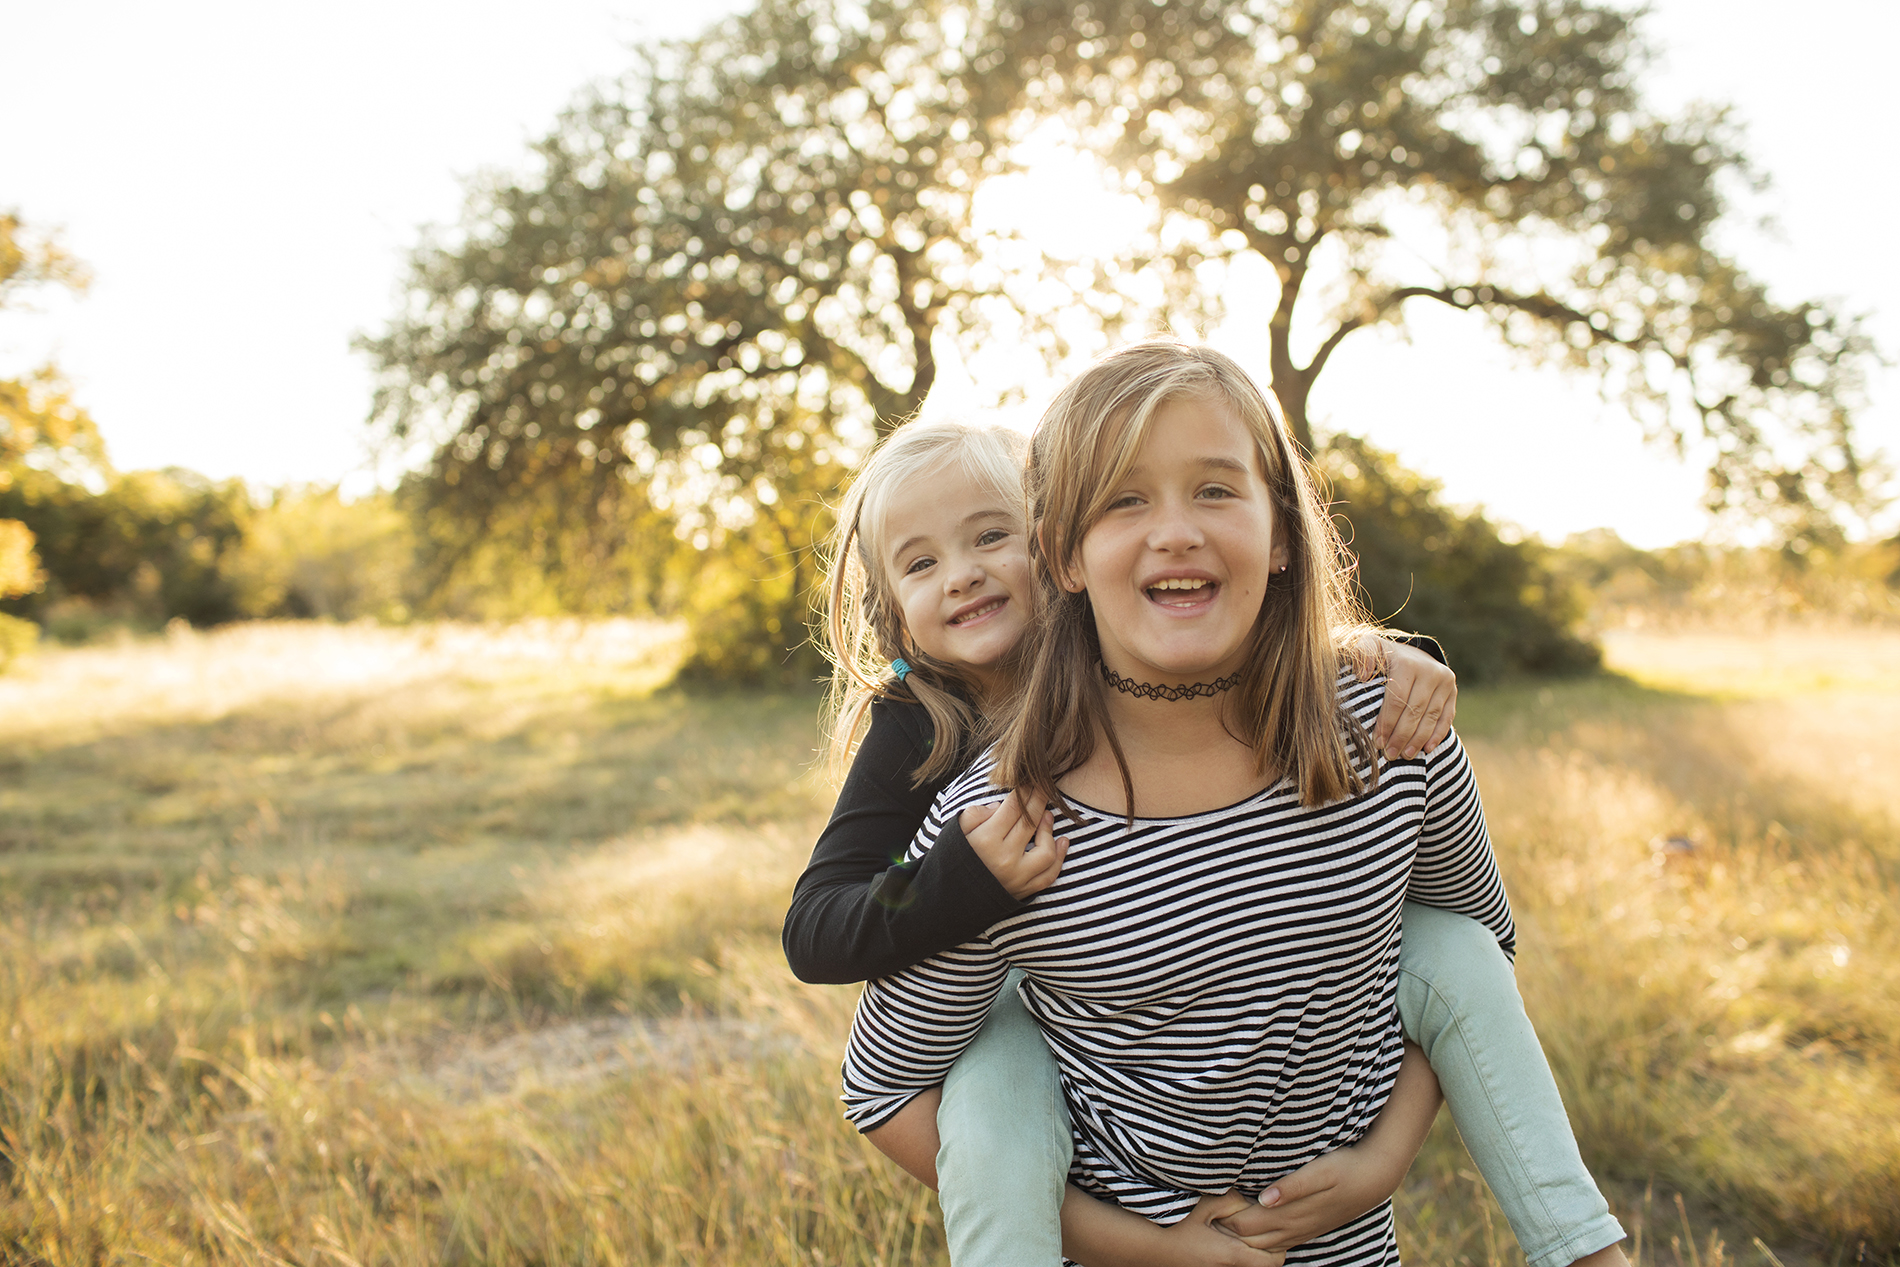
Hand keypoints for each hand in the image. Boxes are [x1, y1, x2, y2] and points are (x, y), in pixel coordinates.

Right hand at [959, 790, 1067, 899]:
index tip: (1029, 781)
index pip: (1013, 808)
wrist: (950, 899)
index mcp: (986, 840)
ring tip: (1048, 815)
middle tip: (1044, 788)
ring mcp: (1017, 877)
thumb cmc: (954, 859)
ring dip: (1049, 830)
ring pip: (1045, 850)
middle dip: (1040, 800)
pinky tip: (1062, 841)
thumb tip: (1000, 807)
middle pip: (1030, 823)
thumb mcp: (957, 831)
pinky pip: (1049, 875)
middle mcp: (1004, 858)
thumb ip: (977, 814)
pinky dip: (1059, 858)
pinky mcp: (1024, 891)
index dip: (1024, 791)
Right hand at [1153, 1191, 1287, 1266]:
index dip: (1278, 1246)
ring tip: (1249, 1234)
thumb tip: (1256, 1203)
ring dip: (1254, 1254)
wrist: (1148, 1244)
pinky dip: (1240, 1256)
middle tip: (1265, 1229)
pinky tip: (1233, 1240)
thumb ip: (1234, 1202)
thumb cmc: (1176, 1222)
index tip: (1272, 1228)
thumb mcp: (1205, 1204)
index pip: (1273, 1261)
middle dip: (1270, 1249)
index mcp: (1231, 1254)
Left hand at [1213, 1147, 1400, 1250]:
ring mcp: (1300, 1231)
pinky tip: (1248, 1231)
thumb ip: (1291, 1186)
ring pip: (1262, 1246)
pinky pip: (1277, 1244)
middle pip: (1248, 1240)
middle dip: (1225, 1232)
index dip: (1222, 1220)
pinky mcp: (1307, 1228)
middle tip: (1201, 1217)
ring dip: (1240, 1238)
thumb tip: (1263, 1198)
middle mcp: (1293, 1228)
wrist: (1376, 1177)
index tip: (1203, 1206)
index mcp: (1290, 1214)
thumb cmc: (1346, 1167)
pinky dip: (1258, 1240)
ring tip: (1218, 1223)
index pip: (1244, 1226)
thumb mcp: (1320, 1171)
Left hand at [1368, 638, 1455, 759]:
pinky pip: (1446, 717)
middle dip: (1401, 736)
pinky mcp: (1453, 691)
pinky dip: (1437, 735)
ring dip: (1418, 739)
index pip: (1397, 700)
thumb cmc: (1381, 656)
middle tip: (1390, 755)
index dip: (1387, 723)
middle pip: (1415, 711)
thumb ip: (1362, 655)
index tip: (1378, 742)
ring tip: (1405, 755)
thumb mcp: (1366, 647)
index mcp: (1407, 663)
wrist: (1409, 651)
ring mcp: (1444, 681)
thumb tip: (1362, 675)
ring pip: (1431, 716)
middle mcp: (1430, 671)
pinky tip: (1426, 749)